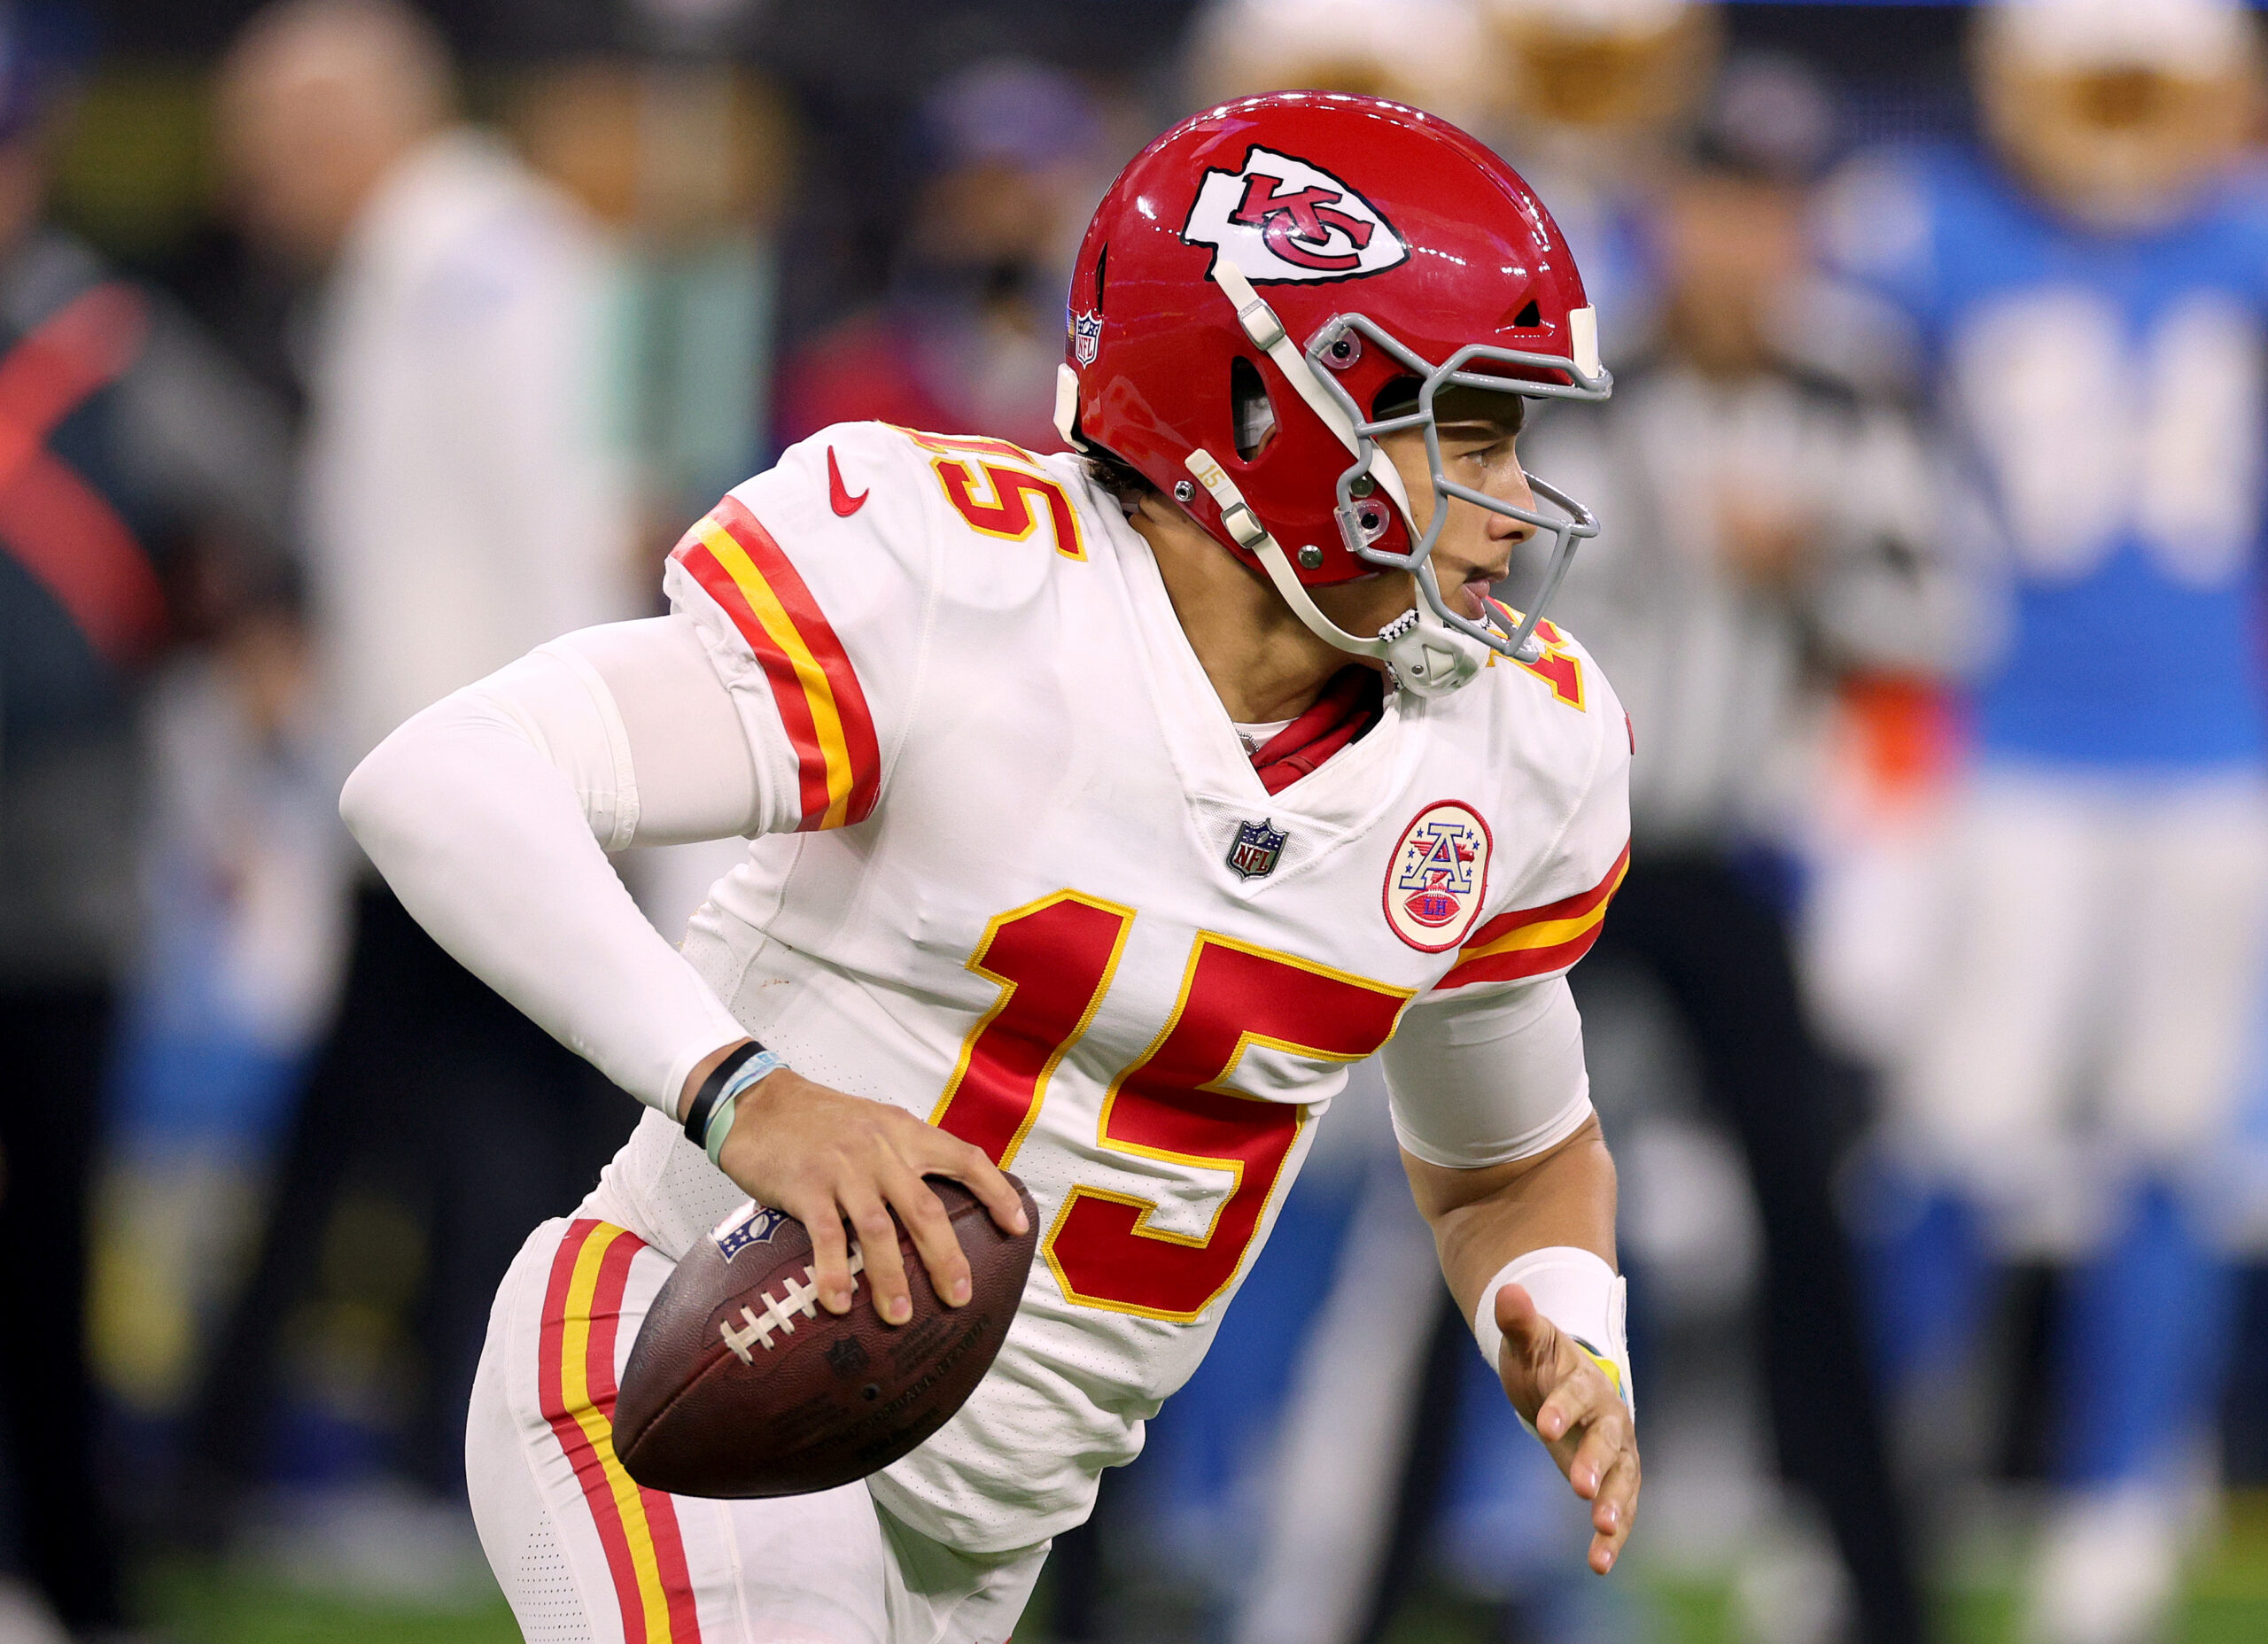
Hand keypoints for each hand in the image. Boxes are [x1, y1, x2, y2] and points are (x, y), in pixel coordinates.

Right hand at [689, 1052, 1029, 1326]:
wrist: (757, 1102)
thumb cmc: (817, 1121)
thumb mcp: (873, 1124)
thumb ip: (903, 1156)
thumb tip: (933, 1209)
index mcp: (904, 1132)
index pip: (965, 1158)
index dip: (996, 1193)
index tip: (1017, 1228)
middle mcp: (880, 1150)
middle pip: (926, 1210)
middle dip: (946, 1258)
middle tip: (959, 1297)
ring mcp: (843, 1169)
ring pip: (879, 1230)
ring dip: (891, 1277)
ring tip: (900, 1315)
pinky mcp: (806, 1188)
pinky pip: (827, 1237)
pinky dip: (835, 1273)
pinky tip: (840, 1302)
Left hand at [1494, 1282, 1639, 1574]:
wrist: (1566, 1381)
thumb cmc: (1544, 1361)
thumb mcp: (1530, 1340)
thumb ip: (1519, 1321)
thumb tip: (1507, 1292)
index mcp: (1586, 1382)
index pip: (1575, 1395)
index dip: (1561, 1409)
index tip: (1542, 1426)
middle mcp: (1610, 1417)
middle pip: (1607, 1440)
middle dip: (1594, 1462)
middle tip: (1579, 1488)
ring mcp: (1617, 1452)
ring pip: (1623, 1480)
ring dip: (1613, 1505)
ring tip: (1600, 1531)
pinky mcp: (1614, 1481)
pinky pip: (1619, 1510)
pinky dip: (1612, 1536)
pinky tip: (1599, 1565)